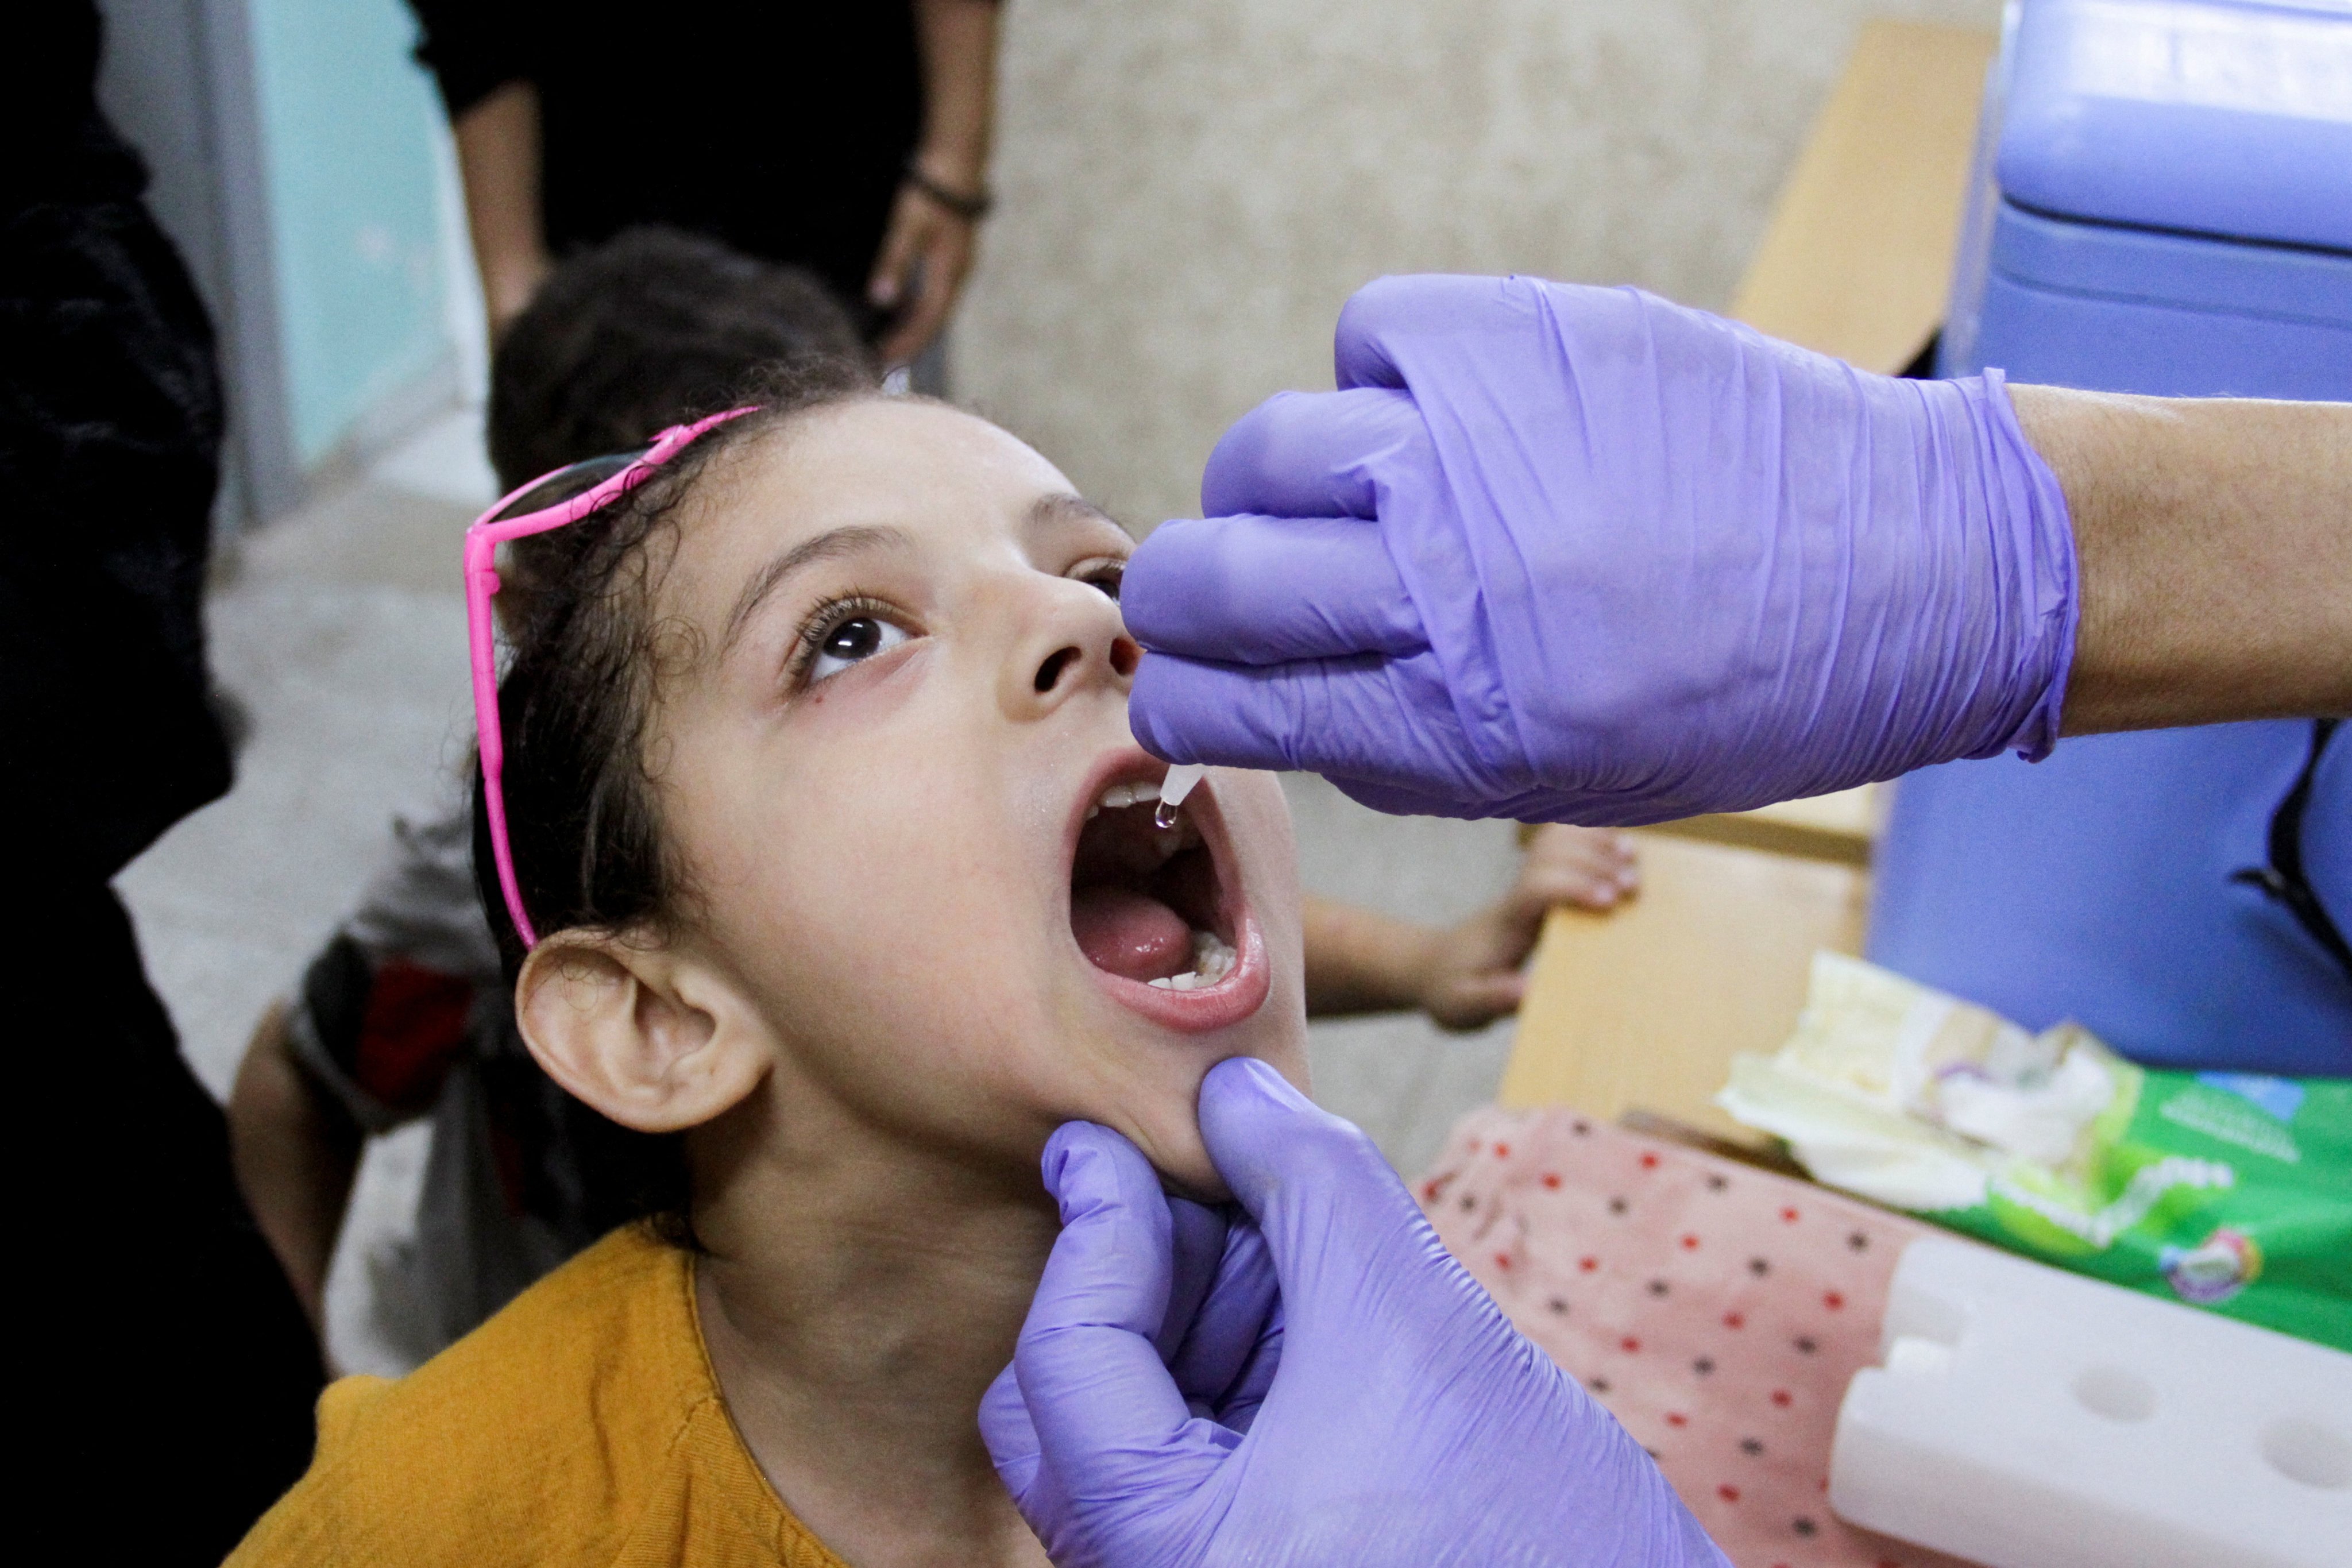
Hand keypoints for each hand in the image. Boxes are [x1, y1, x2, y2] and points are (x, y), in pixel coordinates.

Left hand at [867, 173, 980, 367]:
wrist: (957, 162)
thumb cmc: (931, 192)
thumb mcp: (908, 226)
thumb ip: (894, 263)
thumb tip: (881, 300)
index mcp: (949, 273)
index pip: (928, 322)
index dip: (906, 344)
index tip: (883, 361)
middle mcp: (957, 275)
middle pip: (934, 322)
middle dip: (909, 343)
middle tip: (883, 362)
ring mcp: (957, 266)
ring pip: (936, 308)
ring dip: (914, 328)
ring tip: (889, 343)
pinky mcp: (952, 256)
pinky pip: (935, 293)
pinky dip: (918, 308)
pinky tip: (902, 311)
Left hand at [981, 1058, 1725, 1567]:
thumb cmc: (1545, 1529)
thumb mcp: (1422, 1323)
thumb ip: (1315, 1185)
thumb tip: (1233, 1089)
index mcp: (1170, 1556)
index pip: (1064, 1362)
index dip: (1094, 1228)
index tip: (1102, 1138)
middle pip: (1067, 1405)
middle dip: (1144, 1281)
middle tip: (1225, 1200)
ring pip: (1128, 1432)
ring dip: (1199, 1323)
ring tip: (1304, 1264)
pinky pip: (1193, 1473)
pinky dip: (1234, 1383)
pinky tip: (1318, 1329)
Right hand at [1122, 275, 2078, 825]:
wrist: (1922, 570)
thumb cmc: (1744, 700)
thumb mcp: (1560, 780)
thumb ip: (1401, 745)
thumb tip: (1271, 690)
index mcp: (1460, 725)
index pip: (1230, 701)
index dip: (1184, 693)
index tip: (1190, 679)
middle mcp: (1452, 585)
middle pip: (1212, 575)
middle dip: (1183, 596)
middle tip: (1214, 589)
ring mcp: (1480, 447)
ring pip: (1267, 447)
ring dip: (1275, 485)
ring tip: (1350, 494)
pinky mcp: (1527, 333)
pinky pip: (1370, 334)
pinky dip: (1384, 377)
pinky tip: (1447, 415)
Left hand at [1418, 825, 1637, 1030]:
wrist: (1431, 968)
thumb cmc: (1451, 989)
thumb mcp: (1463, 1005)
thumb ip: (1491, 998)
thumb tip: (1526, 991)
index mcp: (1506, 923)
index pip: (1535, 888)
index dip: (1573, 887)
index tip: (1609, 903)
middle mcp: (1518, 895)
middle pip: (1553, 855)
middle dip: (1595, 863)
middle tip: (1633, 888)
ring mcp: (1527, 886)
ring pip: (1557, 842)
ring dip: (1595, 844)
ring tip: (1632, 857)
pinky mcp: (1537, 886)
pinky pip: (1561, 847)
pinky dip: (1590, 838)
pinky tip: (1619, 845)